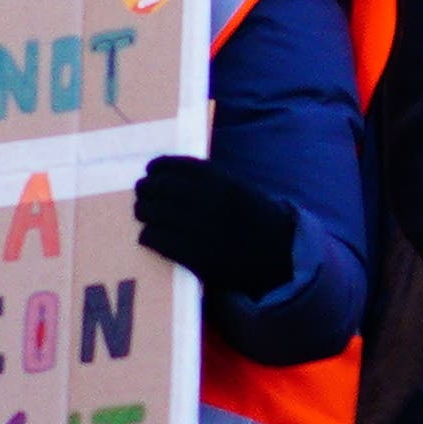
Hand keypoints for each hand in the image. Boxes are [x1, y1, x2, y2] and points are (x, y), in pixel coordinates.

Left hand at [125, 150, 299, 298]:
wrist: (279, 257)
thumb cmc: (256, 221)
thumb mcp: (239, 190)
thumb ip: (210, 181)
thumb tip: (169, 176)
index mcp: (222, 182)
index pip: (177, 166)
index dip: (158, 166)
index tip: (151, 170)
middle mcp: (209, 202)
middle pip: (159, 188)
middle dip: (145, 190)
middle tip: (142, 195)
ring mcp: (201, 229)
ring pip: (153, 213)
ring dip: (144, 212)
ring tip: (144, 215)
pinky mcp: (195, 256)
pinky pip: (157, 239)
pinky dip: (148, 236)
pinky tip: (150, 236)